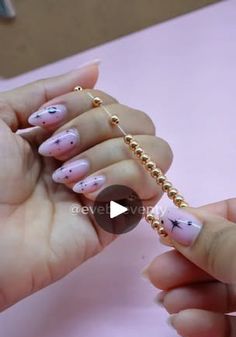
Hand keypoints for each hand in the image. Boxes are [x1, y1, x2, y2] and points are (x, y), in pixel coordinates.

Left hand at [0, 66, 171, 310]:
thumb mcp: (3, 118)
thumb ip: (49, 90)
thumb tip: (96, 67)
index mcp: (72, 136)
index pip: (111, 104)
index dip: (86, 104)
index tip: (45, 123)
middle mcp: (97, 160)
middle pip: (140, 125)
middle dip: (101, 128)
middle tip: (58, 151)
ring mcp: (109, 190)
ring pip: (155, 154)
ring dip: (112, 155)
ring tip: (70, 177)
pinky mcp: (116, 222)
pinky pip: (149, 190)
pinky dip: (121, 180)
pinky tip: (87, 193)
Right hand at [144, 199, 235, 336]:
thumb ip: (215, 243)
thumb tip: (173, 219)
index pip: (233, 212)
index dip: (197, 219)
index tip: (164, 232)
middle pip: (223, 255)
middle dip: (185, 265)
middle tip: (155, 275)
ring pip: (226, 294)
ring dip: (191, 298)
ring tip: (165, 303)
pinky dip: (209, 328)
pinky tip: (184, 326)